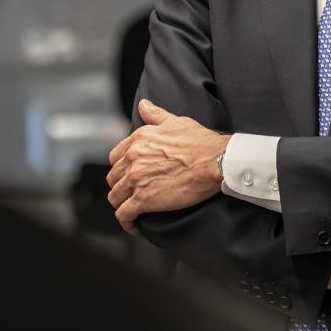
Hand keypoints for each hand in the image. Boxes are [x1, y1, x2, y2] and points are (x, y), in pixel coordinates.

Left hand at [106, 99, 229, 234]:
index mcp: (138, 139)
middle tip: (133, 194)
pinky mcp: (143, 199)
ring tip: (133, 210)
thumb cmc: (201, 143)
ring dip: (122, 204)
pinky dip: (126, 222)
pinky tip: (133, 226)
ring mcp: (136, 179)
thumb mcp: (176, 122)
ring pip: (115, 197)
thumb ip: (156, 115)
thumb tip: (143, 105)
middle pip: (113, 178)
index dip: (121, 168)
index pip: (115, 157)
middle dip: (121, 187)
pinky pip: (124, 214)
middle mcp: (133, 158)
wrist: (216, 161)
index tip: (129, 175)